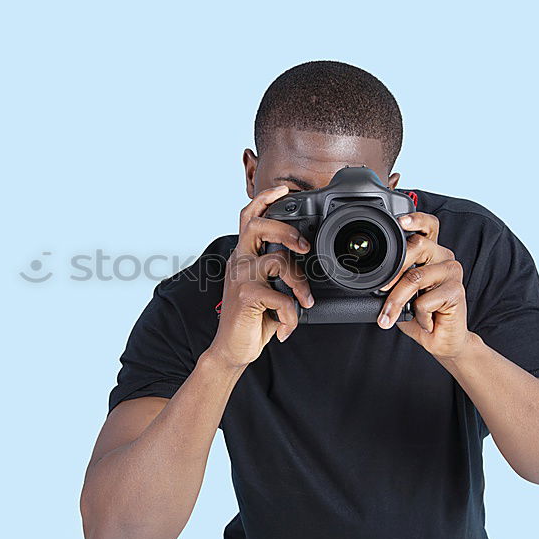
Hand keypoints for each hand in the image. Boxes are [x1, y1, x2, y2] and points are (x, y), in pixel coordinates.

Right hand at [208, 185, 315, 368]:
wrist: (232, 349)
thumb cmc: (252, 319)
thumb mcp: (267, 289)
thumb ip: (278, 272)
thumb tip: (306, 262)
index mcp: (244, 256)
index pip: (249, 218)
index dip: (265, 200)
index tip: (284, 189)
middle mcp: (239, 261)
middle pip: (258, 225)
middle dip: (286, 230)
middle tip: (304, 246)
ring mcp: (241, 277)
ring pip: (277, 261)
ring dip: (300, 284)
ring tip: (304, 301)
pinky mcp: (246, 295)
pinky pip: (282, 298)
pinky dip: (292, 316)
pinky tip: (288, 327)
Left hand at [377, 212, 469, 358]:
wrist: (441, 340)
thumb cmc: (420, 313)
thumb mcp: (400, 292)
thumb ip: (392, 278)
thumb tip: (372, 278)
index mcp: (430, 251)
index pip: (427, 225)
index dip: (415, 219)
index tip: (400, 221)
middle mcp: (443, 256)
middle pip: (416, 247)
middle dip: (392, 271)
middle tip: (381, 291)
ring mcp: (452, 272)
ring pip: (414, 277)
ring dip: (396, 301)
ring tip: (390, 317)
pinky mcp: (457, 290)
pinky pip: (424, 300)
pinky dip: (418, 315)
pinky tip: (426, 319)